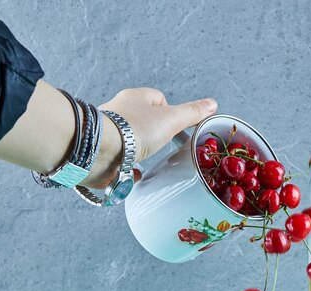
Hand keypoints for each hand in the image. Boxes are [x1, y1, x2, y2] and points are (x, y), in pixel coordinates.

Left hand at [83, 88, 217, 187]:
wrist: (98, 151)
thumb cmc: (134, 129)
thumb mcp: (171, 119)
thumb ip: (192, 113)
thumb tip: (212, 104)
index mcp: (135, 98)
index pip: (158, 99)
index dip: (170, 112)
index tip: (175, 127)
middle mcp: (119, 112)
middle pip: (144, 120)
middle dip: (155, 134)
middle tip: (164, 145)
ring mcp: (109, 133)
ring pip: (131, 140)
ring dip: (141, 152)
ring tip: (149, 160)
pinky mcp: (102, 153)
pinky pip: (120, 161)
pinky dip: (129, 169)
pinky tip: (135, 173)